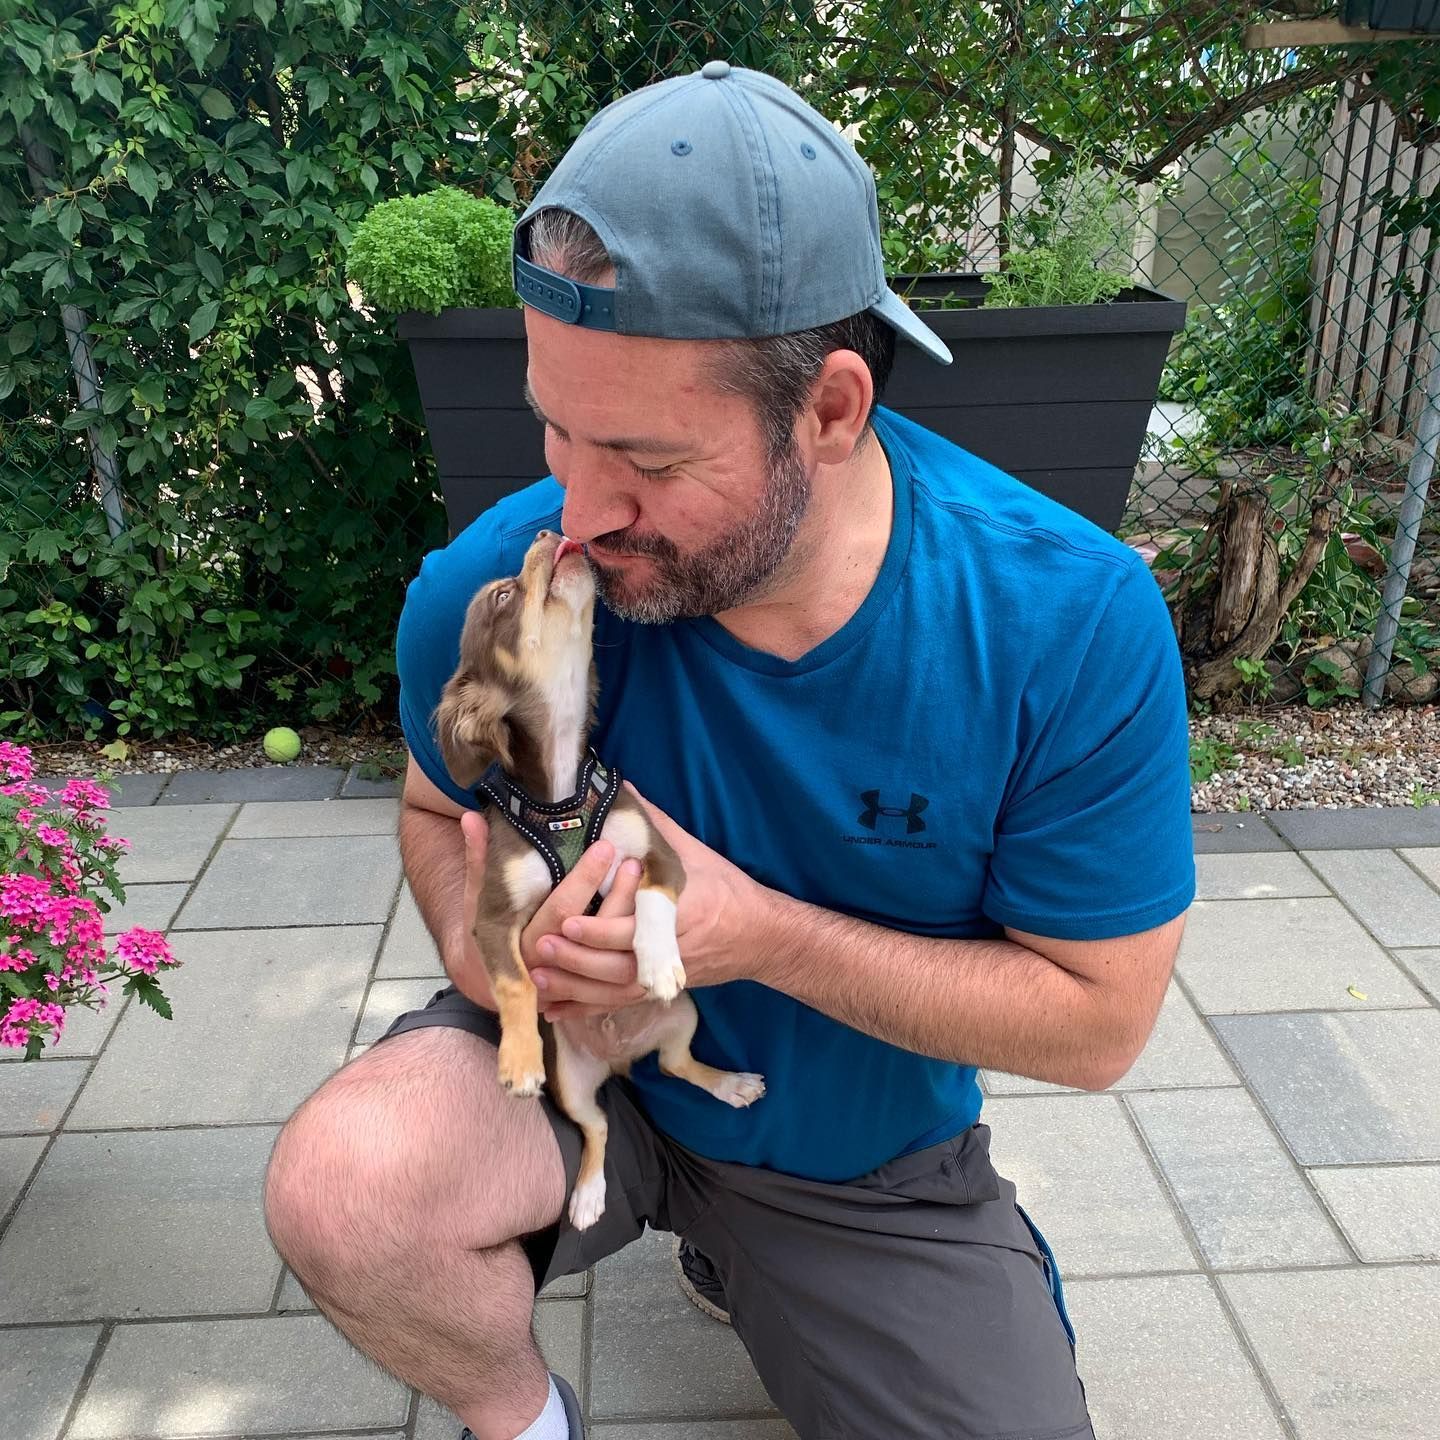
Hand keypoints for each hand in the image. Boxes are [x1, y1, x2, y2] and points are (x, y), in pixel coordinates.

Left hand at [531, 783, 768, 1018]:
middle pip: (620, 965)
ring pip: (616, 990)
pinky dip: (586, 1007)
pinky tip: (555, 1008)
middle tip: (540, 946)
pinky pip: (619, 1003)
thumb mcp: (695, 854)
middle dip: (578, 959)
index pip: (637, 927)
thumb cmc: (726, 889)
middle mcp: (673, 949)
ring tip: (540, 976)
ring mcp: (666, 974)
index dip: (601, 929)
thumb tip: (619, 787)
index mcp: (683, 912)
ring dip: (576, 987)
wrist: (761, 936)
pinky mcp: (660, 988)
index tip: (569, 921)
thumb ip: (654, 825)